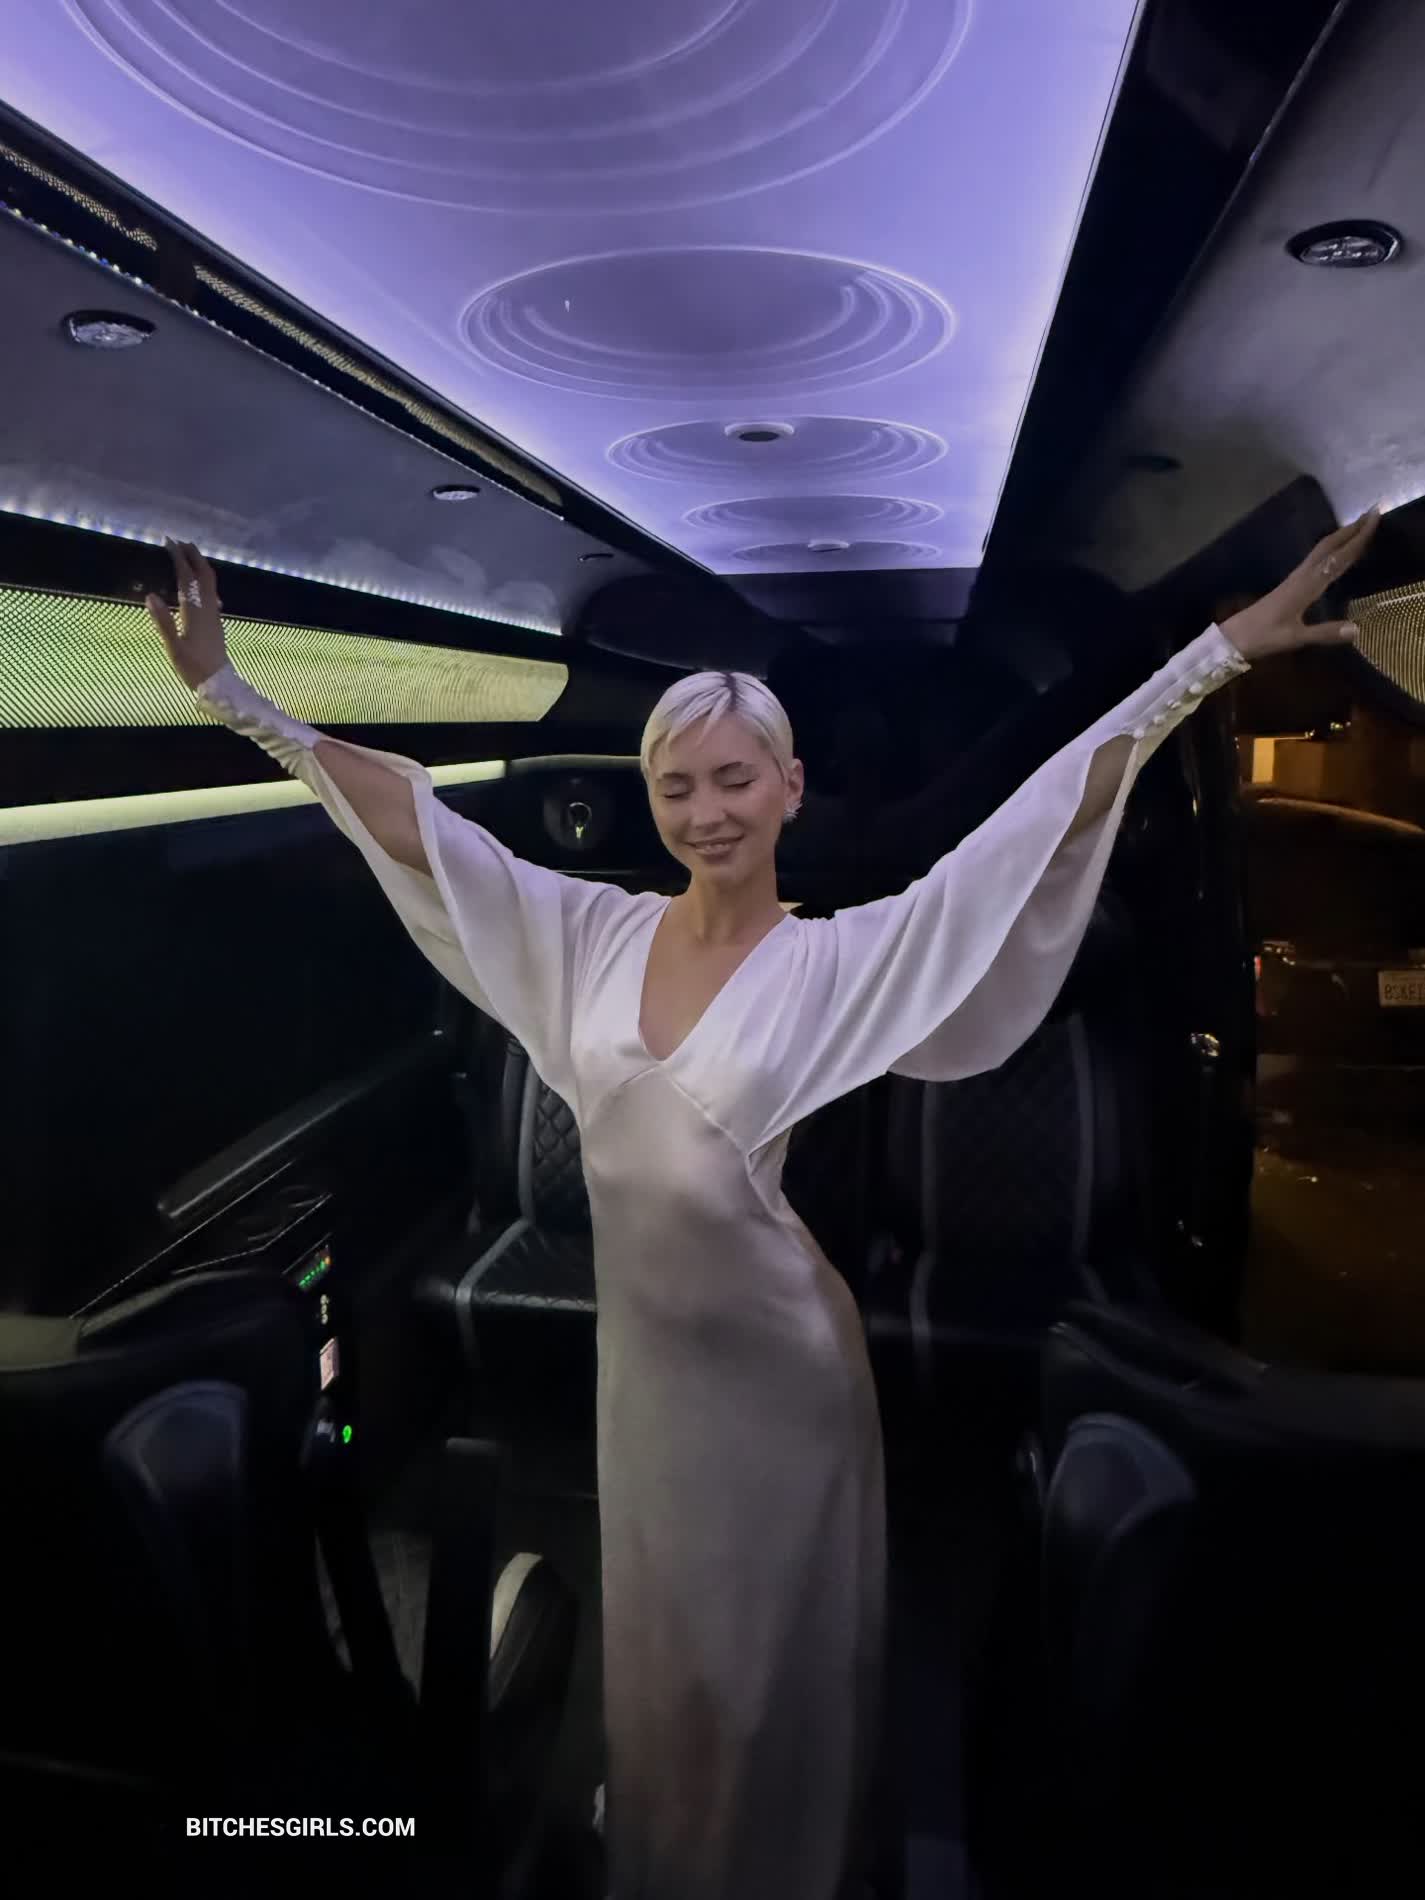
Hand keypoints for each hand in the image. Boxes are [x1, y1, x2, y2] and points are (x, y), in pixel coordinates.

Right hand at [145, 539, 227, 689]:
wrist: (219, 683)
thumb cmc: (194, 668)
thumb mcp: (174, 648)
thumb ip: (163, 622)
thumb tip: (150, 596)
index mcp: (195, 612)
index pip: (187, 578)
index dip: (178, 558)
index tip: (168, 542)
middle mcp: (208, 609)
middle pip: (204, 575)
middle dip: (193, 556)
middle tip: (180, 542)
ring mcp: (214, 614)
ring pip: (210, 583)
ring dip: (200, 565)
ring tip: (188, 555)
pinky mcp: (216, 621)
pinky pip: (211, 592)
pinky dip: (204, 579)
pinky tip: (198, 583)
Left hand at [1219, 509, 1379, 662]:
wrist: (1234, 637)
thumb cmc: (1262, 637)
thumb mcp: (1294, 638)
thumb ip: (1324, 633)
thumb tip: (1357, 629)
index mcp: (1306, 585)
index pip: (1338, 557)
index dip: (1357, 539)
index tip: (1374, 518)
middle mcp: (1302, 576)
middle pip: (1329, 546)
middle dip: (1351, 530)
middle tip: (1373, 513)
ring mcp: (1295, 578)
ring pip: (1321, 550)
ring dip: (1341, 537)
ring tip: (1359, 526)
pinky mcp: (1290, 584)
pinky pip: (1315, 559)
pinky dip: (1330, 549)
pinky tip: (1334, 552)